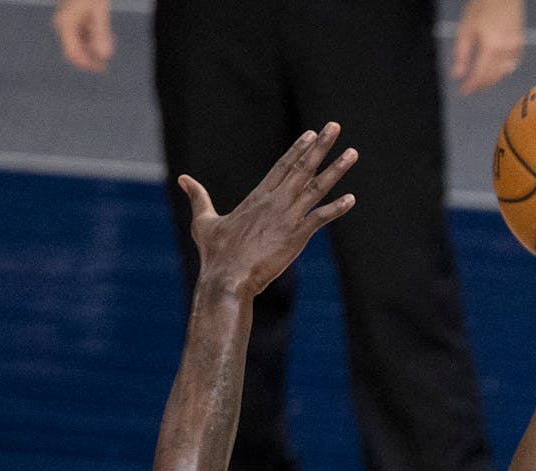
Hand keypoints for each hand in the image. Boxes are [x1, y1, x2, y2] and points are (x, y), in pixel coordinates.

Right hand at [53, 0, 113, 72]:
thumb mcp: (99, 10)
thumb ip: (101, 33)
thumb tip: (104, 56)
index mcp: (65, 24)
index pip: (72, 54)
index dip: (87, 64)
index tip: (102, 68)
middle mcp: (63, 25)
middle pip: (74, 50)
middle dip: (91, 57)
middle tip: (106, 62)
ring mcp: (66, 22)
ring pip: (79, 43)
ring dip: (94, 48)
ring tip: (109, 42)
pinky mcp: (72, 18)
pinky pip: (81, 34)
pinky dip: (93, 38)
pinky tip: (105, 35)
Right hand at [179, 122, 357, 297]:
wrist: (227, 278)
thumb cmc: (215, 254)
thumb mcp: (204, 221)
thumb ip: (199, 197)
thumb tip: (183, 179)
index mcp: (257, 197)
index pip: (282, 166)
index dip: (298, 149)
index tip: (311, 134)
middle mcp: (274, 202)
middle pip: (302, 168)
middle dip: (320, 146)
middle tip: (335, 126)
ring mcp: (287, 217)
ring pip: (316, 188)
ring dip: (336, 170)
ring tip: (352, 153)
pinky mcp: (295, 236)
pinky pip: (320, 218)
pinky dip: (336, 209)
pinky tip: (351, 198)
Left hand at [451, 0, 525, 94]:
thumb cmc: (483, 5)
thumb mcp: (466, 29)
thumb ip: (461, 54)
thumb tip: (457, 74)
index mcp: (491, 47)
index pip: (480, 75)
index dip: (471, 86)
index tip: (463, 91)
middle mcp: (506, 51)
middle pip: (493, 77)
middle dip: (481, 85)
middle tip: (471, 87)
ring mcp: (515, 48)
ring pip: (504, 73)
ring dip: (492, 79)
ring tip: (481, 80)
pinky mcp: (520, 44)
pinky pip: (512, 64)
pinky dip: (503, 70)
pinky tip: (495, 68)